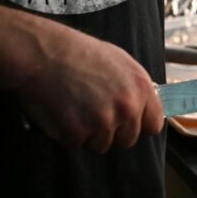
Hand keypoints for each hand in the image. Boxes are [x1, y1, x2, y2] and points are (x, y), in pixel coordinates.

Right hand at [15, 28, 163, 153]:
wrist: (43, 52)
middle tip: (91, 111)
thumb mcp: (120, 61)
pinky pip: (76, 144)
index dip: (138, 125)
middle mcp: (128, 107)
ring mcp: (104, 122)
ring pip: (101, 144)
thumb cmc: (78, 53)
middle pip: (128, 139)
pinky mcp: (78, 132)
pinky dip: (66, 133)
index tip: (127, 122)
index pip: (153, 125)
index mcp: (141, 88)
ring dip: (87, 133)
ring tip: (74, 107)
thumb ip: (135, 88)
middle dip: (111, 131)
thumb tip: (143, 107)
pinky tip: (61, 111)